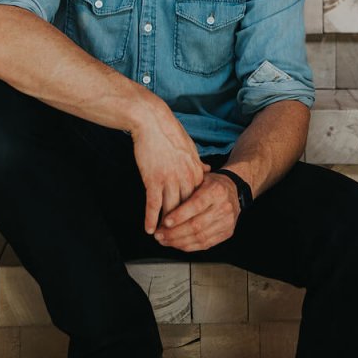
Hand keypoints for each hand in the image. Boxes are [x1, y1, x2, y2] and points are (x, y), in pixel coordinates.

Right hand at [131, 100, 209, 233]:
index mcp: (196, 170)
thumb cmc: (169, 131)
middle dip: (181, 224)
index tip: (190, 223)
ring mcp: (170, 180)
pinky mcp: (153, 179)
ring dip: (166, 226)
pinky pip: (153, 204)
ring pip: (170, 210)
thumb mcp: (190, 147)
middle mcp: (185, 178)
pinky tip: (149, 228)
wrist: (152, 121)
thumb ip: (199, 163)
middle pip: (185, 208)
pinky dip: (151, 218)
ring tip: (162, 237)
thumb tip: (208, 170)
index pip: (197, 199)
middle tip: (176, 237)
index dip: (193, 213)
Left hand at [153, 172, 239, 251]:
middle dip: (175, 233)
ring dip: (179, 242)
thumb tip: (164, 205)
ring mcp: (227, 222)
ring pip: (200, 237)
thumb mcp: (199, 178)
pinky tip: (177, 244)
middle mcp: (224, 207)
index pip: (196, 205)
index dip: (179, 215)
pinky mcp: (227, 233)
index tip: (165, 222)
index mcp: (216, 190)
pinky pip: (206, 244)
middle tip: (159, 234)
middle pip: (197, 225)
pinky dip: (189, 246)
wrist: (232, 189)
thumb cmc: (211, 183)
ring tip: (164, 240)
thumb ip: (185, 190)